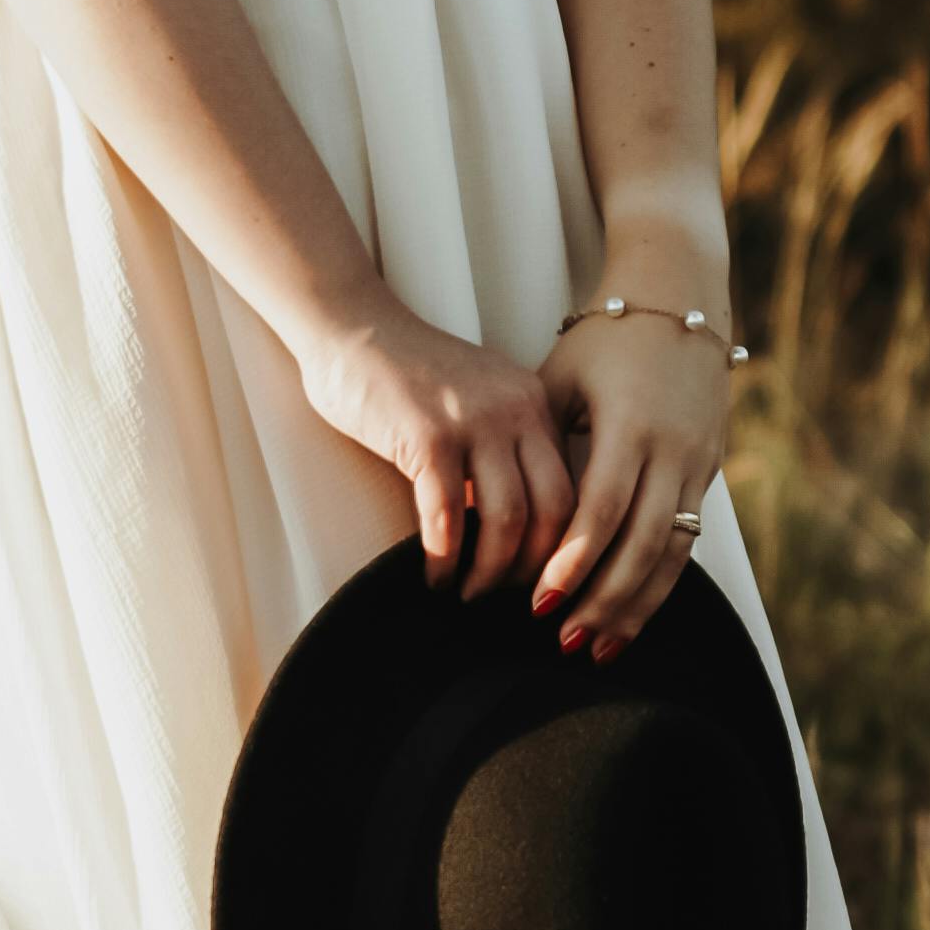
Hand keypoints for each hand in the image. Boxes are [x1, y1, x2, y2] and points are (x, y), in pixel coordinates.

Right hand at [297, 299, 578, 601]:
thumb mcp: (482, 402)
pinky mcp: (428, 437)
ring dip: (490, 573)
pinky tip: (436, 575)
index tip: (547, 580)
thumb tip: (518, 529)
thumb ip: (508, 450)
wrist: (355, 329)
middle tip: (514, 600)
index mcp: (536, 403)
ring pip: (507, 521)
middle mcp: (517, 409)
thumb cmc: (413, 375)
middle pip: (554, 511)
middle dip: (536, 569)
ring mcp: (474, 422)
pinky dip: (444, 558)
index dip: (565, 547)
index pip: (575, 489)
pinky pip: (448, 517)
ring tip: (470, 594)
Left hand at [532, 314, 732, 662]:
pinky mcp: (709, 471)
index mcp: (629, 423)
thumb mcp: (564, 378)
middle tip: (562, 640)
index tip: (540, 602)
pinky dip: (659, 585)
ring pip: (672, 553)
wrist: (682, 299)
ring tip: (597, 648)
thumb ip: (543, 441)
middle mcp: (671, 449)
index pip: (602, 509)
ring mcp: (697, 462)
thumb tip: (503, 507)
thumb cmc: (605, 338)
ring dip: (634, 605)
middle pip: (641, 543)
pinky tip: (631, 617)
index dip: (572, 561)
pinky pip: (687, 541)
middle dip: (602, 599)